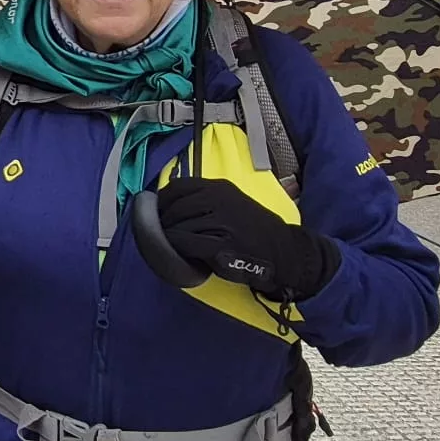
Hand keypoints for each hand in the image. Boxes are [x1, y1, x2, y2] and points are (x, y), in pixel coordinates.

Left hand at [155, 177, 339, 299]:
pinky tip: (179, 254)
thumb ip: (205, 200)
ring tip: (169, 245)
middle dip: (162, 222)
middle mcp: (218, 200)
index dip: (162, 201)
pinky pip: (186, 243)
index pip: (177, 187)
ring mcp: (220, 221)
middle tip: (160, 234)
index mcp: (218, 187)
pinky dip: (177, 248)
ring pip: (178, 226)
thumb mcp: (231, 203)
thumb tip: (168, 205)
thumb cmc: (253, 230)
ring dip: (168, 237)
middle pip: (174, 208)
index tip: (156, 213)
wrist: (283, 252)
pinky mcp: (220, 245)